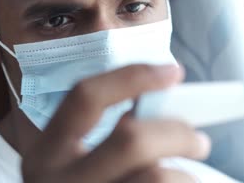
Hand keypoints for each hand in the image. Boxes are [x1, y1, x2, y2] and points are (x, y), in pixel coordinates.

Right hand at [22, 64, 210, 182]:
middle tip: (198, 140)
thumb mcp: (71, 165)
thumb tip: (157, 108)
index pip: (86, 97)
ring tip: (185, 177)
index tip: (173, 71)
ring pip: (158, 177)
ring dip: (184, 175)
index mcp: (46, 154)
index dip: (133, 77)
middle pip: (132, 140)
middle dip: (176, 132)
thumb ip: (103, 137)